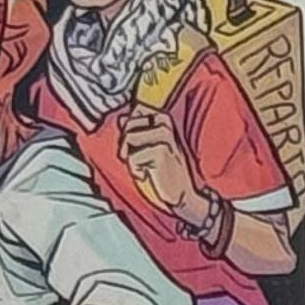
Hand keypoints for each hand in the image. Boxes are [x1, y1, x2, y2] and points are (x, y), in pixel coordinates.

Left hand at [114, 100, 198, 218]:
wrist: (183, 195)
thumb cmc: (165, 172)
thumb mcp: (150, 147)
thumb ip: (137, 131)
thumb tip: (121, 118)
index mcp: (163, 119)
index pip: (136, 110)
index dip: (129, 126)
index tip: (136, 145)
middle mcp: (165, 124)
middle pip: (128, 123)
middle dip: (126, 143)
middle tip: (138, 159)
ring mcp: (165, 136)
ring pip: (129, 138)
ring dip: (130, 157)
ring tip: (143, 166)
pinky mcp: (161, 152)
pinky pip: (134, 156)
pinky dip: (135, 170)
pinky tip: (147, 175)